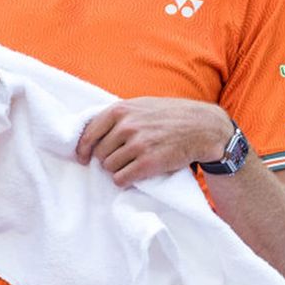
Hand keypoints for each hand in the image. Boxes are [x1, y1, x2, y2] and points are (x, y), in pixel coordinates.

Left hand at [75, 97, 235, 186]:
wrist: (201, 127)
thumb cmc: (171, 115)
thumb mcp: (142, 104)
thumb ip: (119, 114)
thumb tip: (93, 130)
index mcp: (121, 110)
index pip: (89, 133)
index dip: (83, 148)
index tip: (83, 157)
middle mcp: (127, 126)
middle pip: (99, 153)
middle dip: (106, 158)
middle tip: (119, 159)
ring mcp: (137, 145)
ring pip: (109, 167)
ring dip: (117, 169)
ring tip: (131, 165)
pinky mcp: (148, 164)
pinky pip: (121, 179)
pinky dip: (124, 180)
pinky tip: (134, 175)